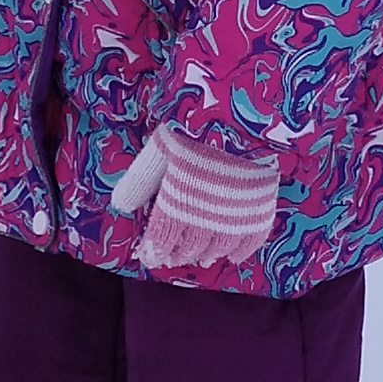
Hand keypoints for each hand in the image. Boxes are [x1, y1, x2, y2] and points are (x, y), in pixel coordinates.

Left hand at [109, 126, 277, 273]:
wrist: (247, 121)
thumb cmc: (198, 128)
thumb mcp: (162, 147)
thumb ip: (141, 178)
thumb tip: (121, 205)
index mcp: (178, 204)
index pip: (163, 239)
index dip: (155, 251)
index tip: (150, 257)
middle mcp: (206, 218)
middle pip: (190, 247)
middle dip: (179, 255)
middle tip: (173, 258)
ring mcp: (236, 217)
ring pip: (218, 248)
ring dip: (207, 256)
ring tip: (202, 260)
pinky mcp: (261, 210)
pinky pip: (251, 241)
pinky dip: (241, 252)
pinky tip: (234, 256)